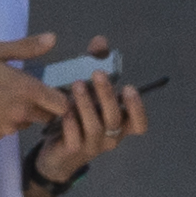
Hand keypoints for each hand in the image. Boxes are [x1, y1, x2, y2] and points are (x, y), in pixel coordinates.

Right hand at [0, 33, 62, 142]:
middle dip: (44, 105)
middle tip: (28, 90)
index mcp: (25, 89)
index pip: (62, 104)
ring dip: (25, 112)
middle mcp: (21, 112)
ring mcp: (8, 127)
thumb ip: (26, 48)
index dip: (61, 97)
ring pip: (29, 122)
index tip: (53, 89)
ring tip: (4, 96)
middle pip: (49, 115)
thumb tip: (52, 39)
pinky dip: (7, 120)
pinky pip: (11, 128)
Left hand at [26, 58, 145, 196]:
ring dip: (86, 105)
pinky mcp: (73, 151)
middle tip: (97, 74)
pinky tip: (64, 111)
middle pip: (115, 117)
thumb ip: (96, 65)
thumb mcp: (89, 92)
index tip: (128, 88)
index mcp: (119, 124)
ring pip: (95, 126)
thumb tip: (100, 41)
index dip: (138, 108)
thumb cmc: (78, 117)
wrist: (56, 154)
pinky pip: (75, 138)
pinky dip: (71, 123)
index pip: (139, 123)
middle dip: (107, 94)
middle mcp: (111, 136)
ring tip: (76, 86)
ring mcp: (93, 146)